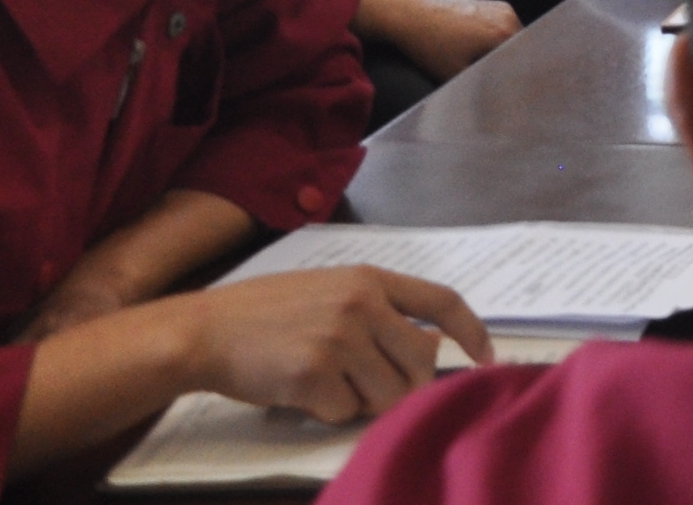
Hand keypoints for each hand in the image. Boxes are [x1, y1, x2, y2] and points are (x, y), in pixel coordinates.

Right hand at [167, 269, 490, 423]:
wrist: (204, 331)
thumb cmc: (265, 314)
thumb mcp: (329, 292)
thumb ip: (377, 311)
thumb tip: (428, 349)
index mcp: (370, 279)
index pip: (442, 303)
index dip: (473, 333)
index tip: (487, 359)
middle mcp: (362, 304)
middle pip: (421, 362)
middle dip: (407, 387)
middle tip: (371, 390)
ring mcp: (340, 339)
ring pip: (388, 394)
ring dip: (365, 403)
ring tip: (330, 386)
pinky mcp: (315, 375)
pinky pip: (346, 413)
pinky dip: (328, 413)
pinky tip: (301, 393)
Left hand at [356, 0, 520, 84]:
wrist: (409, 17)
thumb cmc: (431, 45)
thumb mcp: (457, 76)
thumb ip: (483, 87)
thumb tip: (496, 102)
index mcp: (505, 34)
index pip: (524, 61)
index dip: (517, 79)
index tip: (509, 90)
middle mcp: (507, 17)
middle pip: (520, 49)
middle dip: (509, 64)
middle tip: (494, 81)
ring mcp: (497, 7)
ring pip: (509, 37)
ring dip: (501, 51)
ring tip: (481, 64)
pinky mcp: (485, 3)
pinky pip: (499, 25)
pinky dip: (492, 38)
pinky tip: (473, 48)